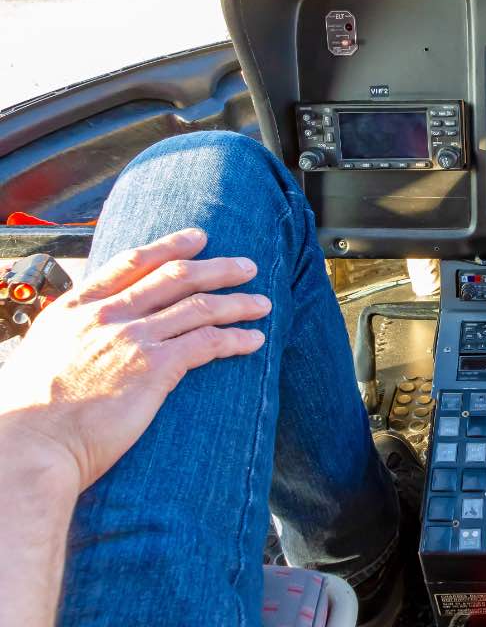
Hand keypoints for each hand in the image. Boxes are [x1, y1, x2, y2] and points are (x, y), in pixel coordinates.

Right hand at [0, 228, 271, 492]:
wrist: (27, 446)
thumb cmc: (25, 416)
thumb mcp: (37, 357)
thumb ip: (67, 340)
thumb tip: (78, 344)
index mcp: (75, 308)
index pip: (130, 261)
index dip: (170, 246)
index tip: (197, 238)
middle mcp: (106, 315)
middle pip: (175, 276)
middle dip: (217, 267)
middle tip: (246, 265)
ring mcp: (132, 338)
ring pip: (200, 306)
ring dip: (238, 302)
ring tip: (262, 303)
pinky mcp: (155, 368)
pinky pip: (208, 342)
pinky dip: (236, 338)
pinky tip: (254, 340)